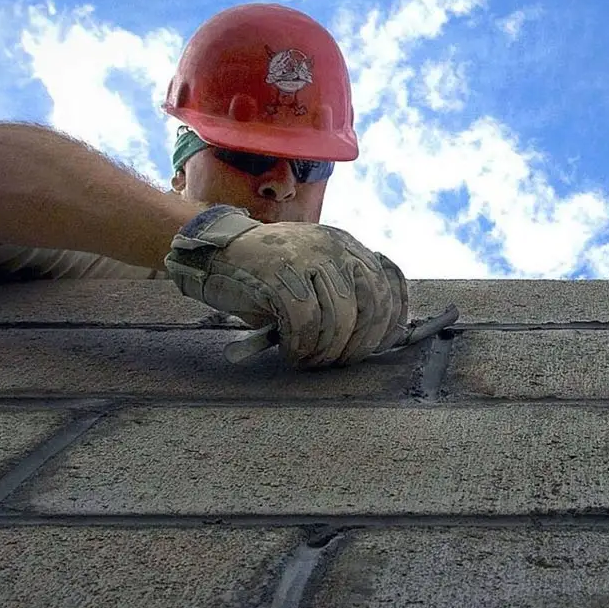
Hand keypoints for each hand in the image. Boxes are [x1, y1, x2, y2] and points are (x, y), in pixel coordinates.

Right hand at [163, 205, 407, 367]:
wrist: (216, 253)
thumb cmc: (267, 276)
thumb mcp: (314, 276)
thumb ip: (345, 294)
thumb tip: (377, 337)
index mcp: (347, 245)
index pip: (389, 282)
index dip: (391, 320)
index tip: (380, 346)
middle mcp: (334, 247)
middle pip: (372, 303)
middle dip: (360, 343)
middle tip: (338, 362)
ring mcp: (307, 257)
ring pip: (340, 316)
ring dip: (327, 350)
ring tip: (310, 361)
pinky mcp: (280, 273)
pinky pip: (305, 320)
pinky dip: (302, 345)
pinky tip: (292, 353)